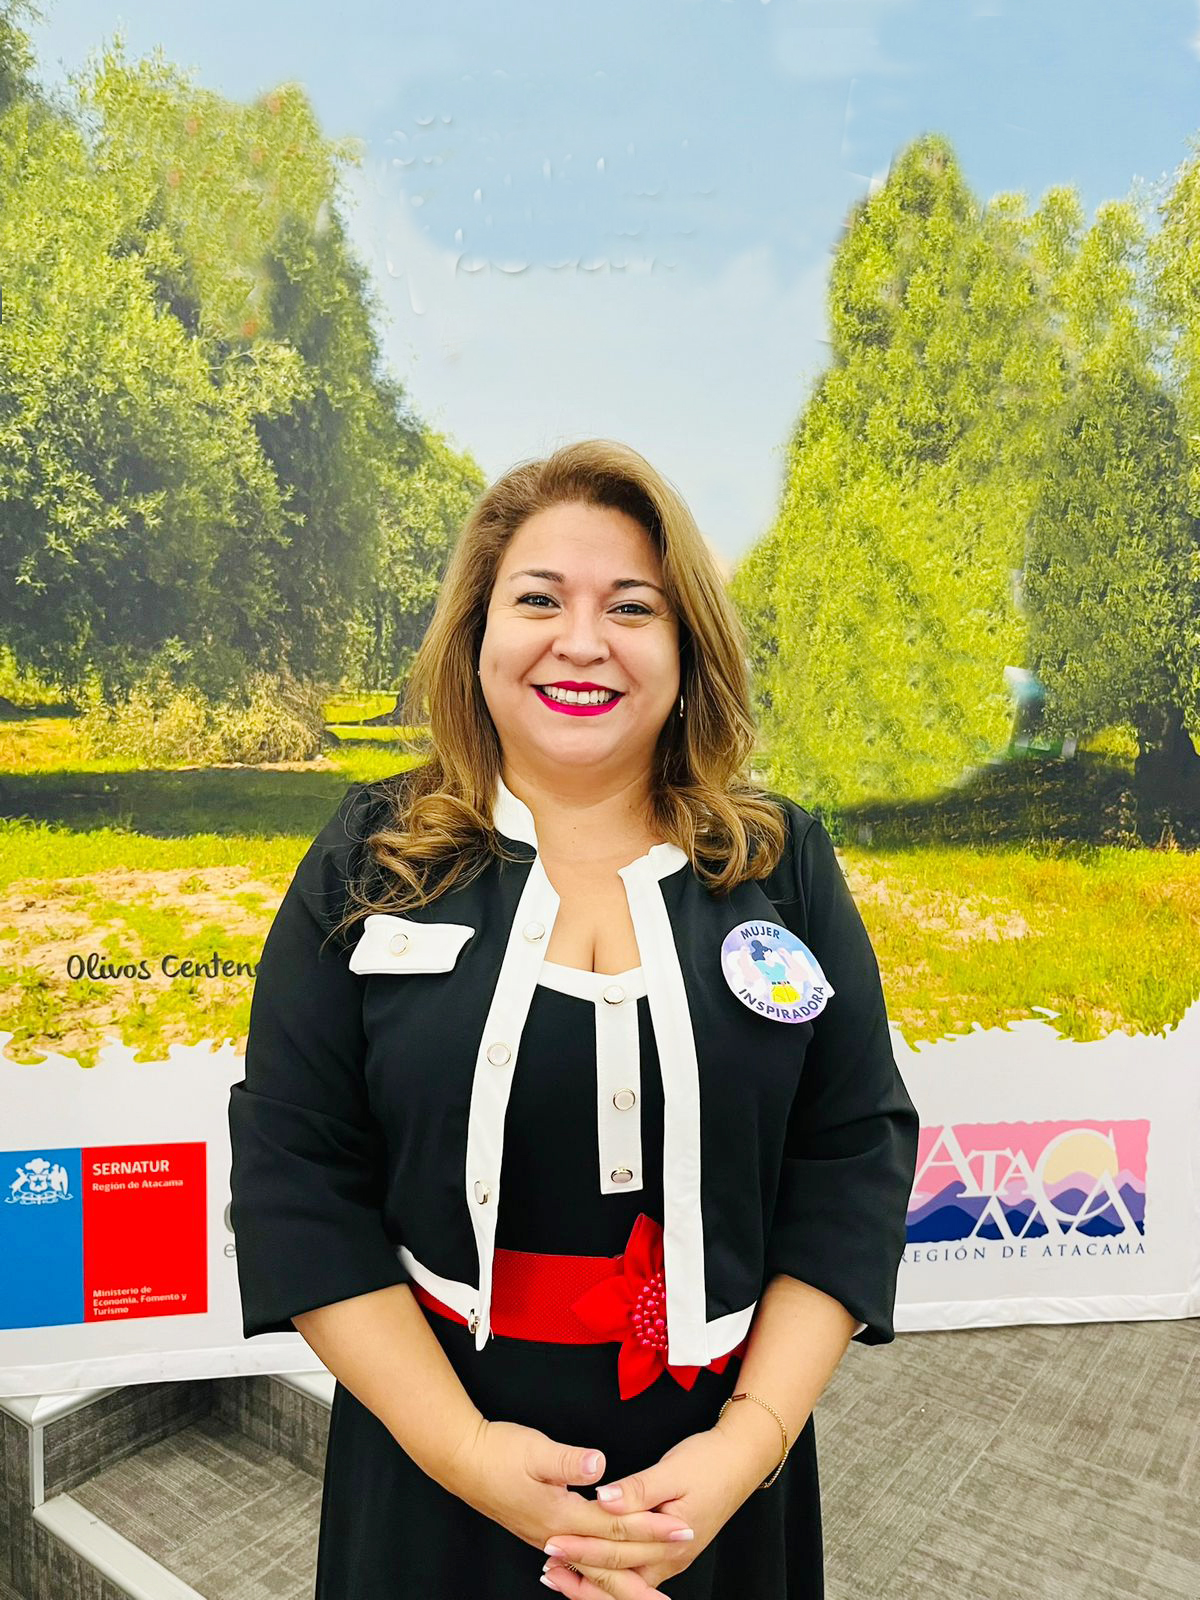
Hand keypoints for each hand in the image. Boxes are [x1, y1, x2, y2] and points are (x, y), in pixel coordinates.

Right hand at [445, 1417, 694, 1592]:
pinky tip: (606, 1573)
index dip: (650, 1527)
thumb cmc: (496, 1452)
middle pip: (609, 1558)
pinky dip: (599, 1571)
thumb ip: (567, 1461)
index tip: (681, 1528)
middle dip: (646, 1563)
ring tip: (650, 1589)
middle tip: (674, 1571)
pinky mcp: (541, 1529)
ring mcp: (547, 1536)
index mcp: (560, 1516)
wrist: (461, 1460)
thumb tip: (599, 1466)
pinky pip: (580, 1561)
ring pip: (594, 1565)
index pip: (616, 1527)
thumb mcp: (533, 1449)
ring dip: (625, 1576)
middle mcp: (556, 1534)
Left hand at [540, 1424, 760, 1596]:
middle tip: (547, 1564)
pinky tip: (588, 1568)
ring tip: (558, 1574)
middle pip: (618, 1575)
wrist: (741, 1461)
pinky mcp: (669, 1554)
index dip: (582, 1549)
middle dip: (580, 1572)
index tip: (553, 1542)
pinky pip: (634, 1575)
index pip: (617, 1552)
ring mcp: (671, 1560)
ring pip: (625, 1583)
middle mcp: (671, 1559)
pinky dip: (608, 1576)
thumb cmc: (708, 1462)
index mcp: (670, 1540)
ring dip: (591, 1581)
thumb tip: (602, 1498)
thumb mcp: (672, 1470)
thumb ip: (637, 1489)